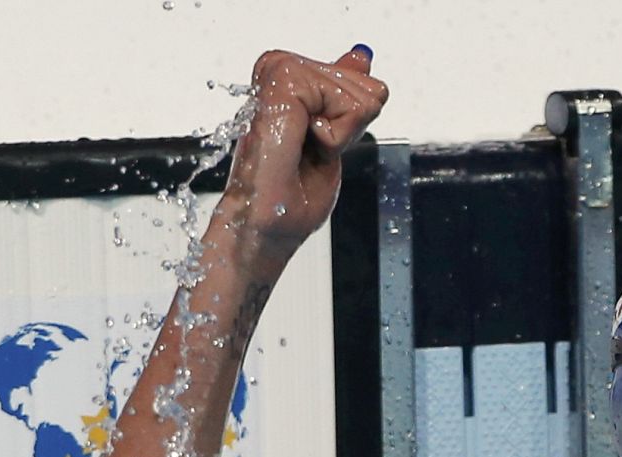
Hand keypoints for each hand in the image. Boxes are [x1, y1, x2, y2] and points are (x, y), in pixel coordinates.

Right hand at [218, 46, 388, 270]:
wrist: (261, 233)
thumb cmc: (289, 204)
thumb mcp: (332, 147)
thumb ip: (344, 103)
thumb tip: (360, 58)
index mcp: (291, 96)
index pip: (348, 75)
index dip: (357, 108)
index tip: (330, 141)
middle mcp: (278, 87)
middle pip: (357, 78)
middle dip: (356, 118)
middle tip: (322, 148)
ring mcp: (274, 90)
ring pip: (343, 80)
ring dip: (343, 126)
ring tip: (313, 147)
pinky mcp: (273, 98)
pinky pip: (328, 92)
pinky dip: (334, 129)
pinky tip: (311, 142)